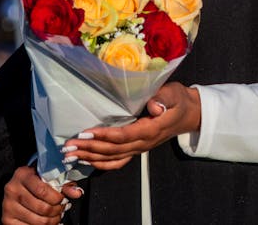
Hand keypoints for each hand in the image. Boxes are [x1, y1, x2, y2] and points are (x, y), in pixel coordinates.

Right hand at [2, 166, 83, 224]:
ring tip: (57, 216)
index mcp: (22, 175)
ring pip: (37, 221)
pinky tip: (48, 222)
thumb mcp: (47, 176)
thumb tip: (77, 193)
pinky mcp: (6, 220)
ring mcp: (7, 207)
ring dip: (52, 221)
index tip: (63, 198)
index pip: (42, 191)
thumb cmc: (36, 180)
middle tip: (62, 208)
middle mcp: (12, 190)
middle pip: (42, 208)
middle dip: (57, 211)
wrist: (17, 187)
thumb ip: (63, 183)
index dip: (57, 198)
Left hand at [62, 82, 200, 170]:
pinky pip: (117, 162)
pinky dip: (101, 164)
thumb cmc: (178, 101)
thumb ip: (164, 99)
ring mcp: (139, 149)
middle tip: (68, 146)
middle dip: (89, 149)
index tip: (85, 133)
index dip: (104, 136)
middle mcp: (143, 143)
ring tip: (71, 155)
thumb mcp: (174, 94)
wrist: (188, 114)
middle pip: (113, 150)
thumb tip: (154, 106)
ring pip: (112, 158)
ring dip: (90, 157)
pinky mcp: (137, 149)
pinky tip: (87, 161)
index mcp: (150, 130)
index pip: (123, 136)